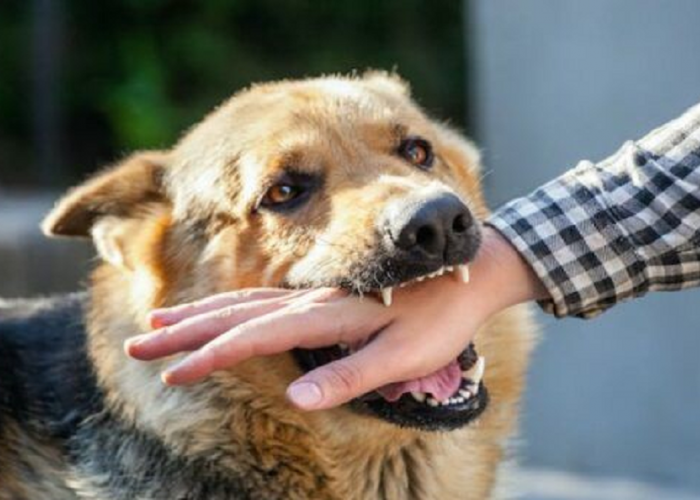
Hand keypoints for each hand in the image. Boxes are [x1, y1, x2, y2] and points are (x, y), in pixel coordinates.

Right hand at [124, 227, 546, 409]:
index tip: (174, 373)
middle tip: (141, 340)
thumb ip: (351, 375)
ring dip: (201, 313)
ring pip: (245, 302)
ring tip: (163, 320)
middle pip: (236, 313)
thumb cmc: (441, 319)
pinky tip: (221, 313)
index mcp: (329, 316)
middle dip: (186, 330)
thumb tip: (299, 399)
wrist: (471, 272)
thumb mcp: (404, 356)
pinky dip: (233, 307)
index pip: (256, 338)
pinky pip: (266, 301)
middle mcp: (313, 300)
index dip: (211, 357)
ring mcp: (316, 294)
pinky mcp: (323, 296)